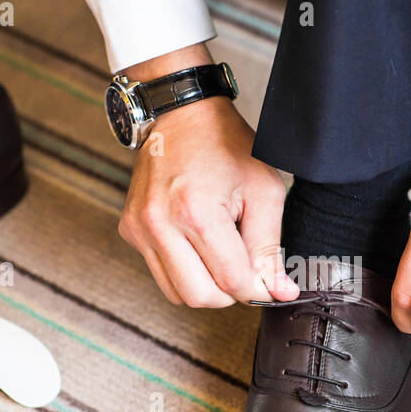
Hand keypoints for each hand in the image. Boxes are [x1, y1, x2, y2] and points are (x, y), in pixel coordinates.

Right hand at [116, 44, 298, 306]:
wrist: (181, 113)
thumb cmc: (226, 144)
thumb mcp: (264, 190)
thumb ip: (271, 246)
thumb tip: (280, 292)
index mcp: (196, 213)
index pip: (232, 281)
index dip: (258, 289)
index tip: (271, 283)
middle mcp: (160, 224)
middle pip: (201, 297)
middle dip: (230, 293)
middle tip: (247, 269)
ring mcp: (139, 228)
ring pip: (177, 293)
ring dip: (207, 286)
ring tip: (223, 254)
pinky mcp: (130, 230)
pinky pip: (161, 274)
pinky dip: (186, 272)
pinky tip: (200, 245)